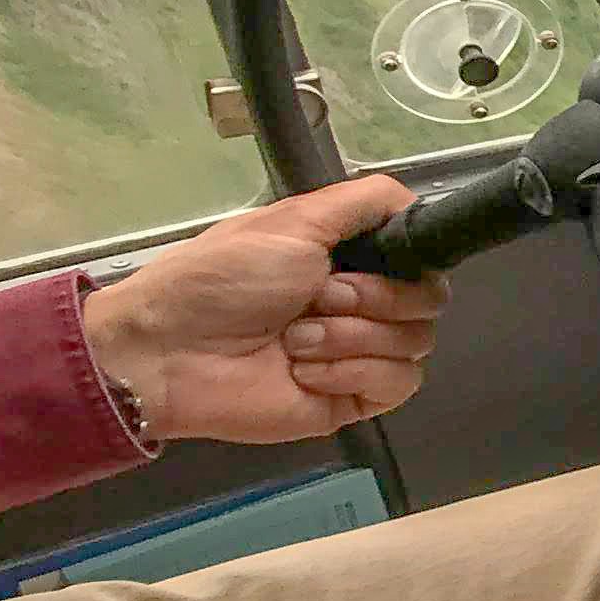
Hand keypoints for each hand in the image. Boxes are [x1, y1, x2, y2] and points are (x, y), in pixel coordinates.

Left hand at [82, 177, 448, 443]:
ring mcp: (359, 354)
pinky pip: (399, 383)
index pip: (421, 261)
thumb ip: (364, 201)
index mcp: (349, 262)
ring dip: (352, 337)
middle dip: (374, 298)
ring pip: (416, 342)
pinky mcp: (353, 399)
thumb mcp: (293, 219)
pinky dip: (353, 371)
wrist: (171, 353)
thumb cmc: (221, 280)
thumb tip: (416, 202)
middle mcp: (362, 306)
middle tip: (317, 298)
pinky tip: (306, 371)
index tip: (371, 259)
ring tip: (295, 339)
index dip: (410, 262)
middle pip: (428, 302)